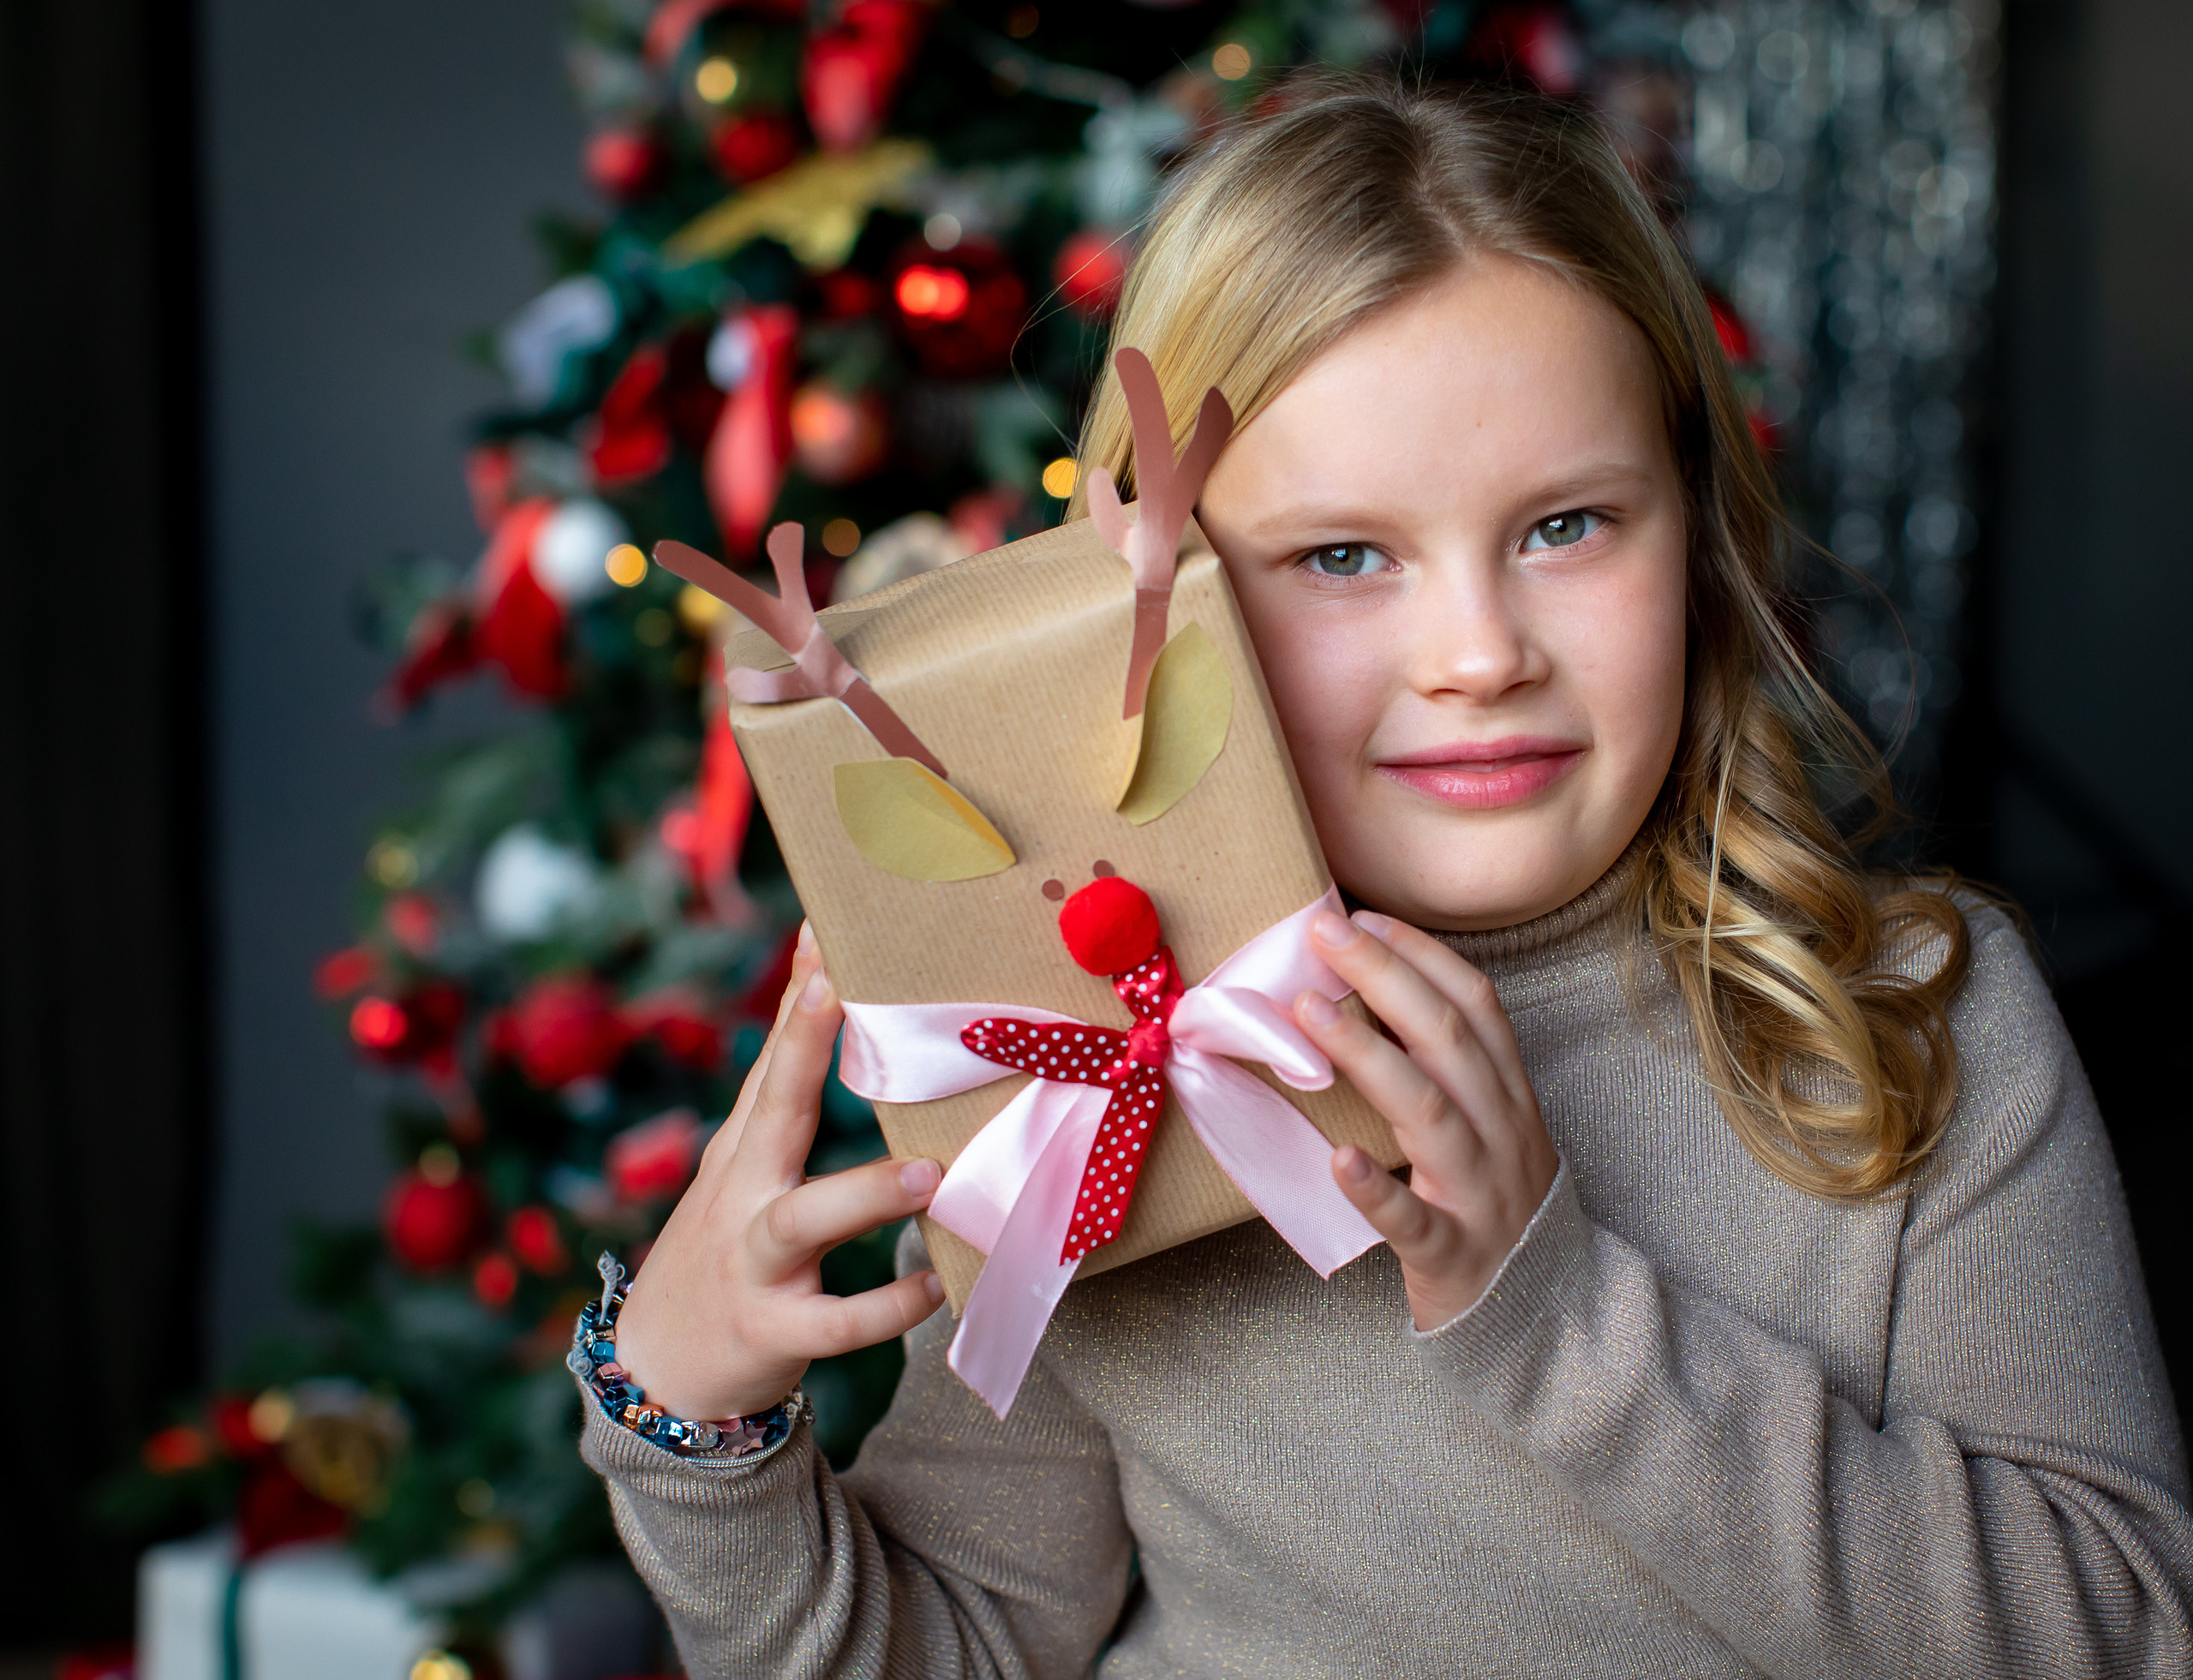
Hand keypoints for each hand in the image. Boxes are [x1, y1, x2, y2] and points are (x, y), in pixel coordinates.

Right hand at [612, 924, 947, 1420]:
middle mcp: (742, 1194)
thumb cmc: (723, 1248)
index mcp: (743, 1152)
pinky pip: (835, 1321)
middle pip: (768, 1110)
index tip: (821, 927)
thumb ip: (779, 1099)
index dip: (796, 995)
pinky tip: (935, 1286)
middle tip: (837, 991)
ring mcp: (753, 1264)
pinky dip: (886, 1306)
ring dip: (864, 1194)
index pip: (770, 1061)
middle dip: (797, 1048)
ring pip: (803, 1220)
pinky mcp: (772, 1330)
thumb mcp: (738, 1170)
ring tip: (929, 1173)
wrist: (656, 1373)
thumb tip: (820, 996)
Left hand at [1293, 910, 1558, 1331]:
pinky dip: (1378, 1190)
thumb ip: (1445, 1072)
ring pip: (1431, 1114)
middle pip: (1448, 1041)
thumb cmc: (1493, 1204)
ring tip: (1309, 1013)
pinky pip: (1415, 1221)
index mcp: (1510, 1096)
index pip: (1476, 1006)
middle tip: (1323, 935)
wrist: (1544, 1316)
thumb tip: (1367, 999)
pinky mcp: (1454, 1255)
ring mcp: (1482, 1195)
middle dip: (1384, 977)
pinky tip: (1339, 1160)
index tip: (1365, 916)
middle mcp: (1503, 1133)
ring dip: (1368, 1056)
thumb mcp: (1490, 1127)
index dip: (1422, 955)